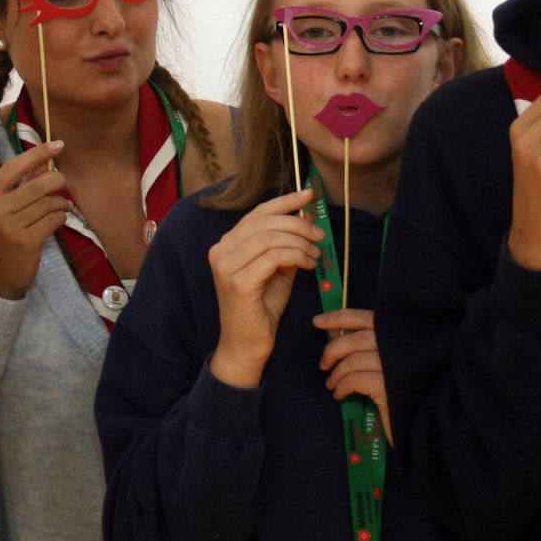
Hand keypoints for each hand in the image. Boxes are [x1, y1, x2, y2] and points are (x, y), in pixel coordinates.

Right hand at [0, 140, 67, 298]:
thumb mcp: (0, 211)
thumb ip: (19, 186)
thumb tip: (42, 161)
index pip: (13, 167)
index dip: (37, 153)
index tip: (57, 144)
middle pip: (36, 184)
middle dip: (57, 179)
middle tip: (64, 182)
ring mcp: (9, 227)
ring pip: (48, 202)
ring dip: (61, 202)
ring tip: (64, 205)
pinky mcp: (26, 242)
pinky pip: (53, 220)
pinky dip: (61, 217)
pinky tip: (60, 219)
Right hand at [207, 188, 322, 387]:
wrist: (246, 345)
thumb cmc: (261, 308)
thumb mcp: (277, 270)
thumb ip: (286, 245)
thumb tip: (307, 220)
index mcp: (227, 244)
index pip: (257, 213)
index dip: (285, 201)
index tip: (309, 194)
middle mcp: (221, 250)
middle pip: (264, 221)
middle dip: (297, 223)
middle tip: (319, 233)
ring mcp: (226, 266)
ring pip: (270, 237)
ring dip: (299, 242)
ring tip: (315, 253)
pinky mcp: (238, 282)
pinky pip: (273, 257)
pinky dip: (296, 256)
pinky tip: (308, 265)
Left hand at [313, 307, 393, 445]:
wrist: (418, 425)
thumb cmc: (400, 393)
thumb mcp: (383, 365)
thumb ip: (364, 347)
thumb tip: (333, 333)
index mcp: (401, 335)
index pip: (366, 318)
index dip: (339, 317)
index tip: (317, 321)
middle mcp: (401, 346)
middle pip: (355, 339)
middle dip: (332, 350)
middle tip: (324, 365)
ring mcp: (396, 366)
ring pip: (352, 361)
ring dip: (336, 373)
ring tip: (332, 385)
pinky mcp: (389, 387)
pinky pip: (354, 380)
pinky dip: (341, 387)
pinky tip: (340, 395)